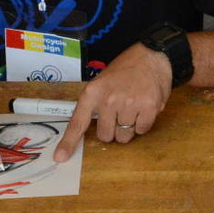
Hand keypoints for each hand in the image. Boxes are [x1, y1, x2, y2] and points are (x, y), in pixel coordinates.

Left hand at [54, 43, 172, 161]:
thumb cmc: (125, 70)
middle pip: (105, 136)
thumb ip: (95, 105)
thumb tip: (90, 131)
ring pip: (124, 136)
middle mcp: (108, 100)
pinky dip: (144, 123)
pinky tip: (145, 107)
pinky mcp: (148, 107)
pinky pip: (142, 130)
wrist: (152, 55)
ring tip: (134, 108)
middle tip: (120, 114)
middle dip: (113, 130)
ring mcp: (129, 104)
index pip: (78, 123)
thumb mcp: (101, 82)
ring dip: (129, 127)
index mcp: (92, 93)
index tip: (61, 157)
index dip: (69, 142)